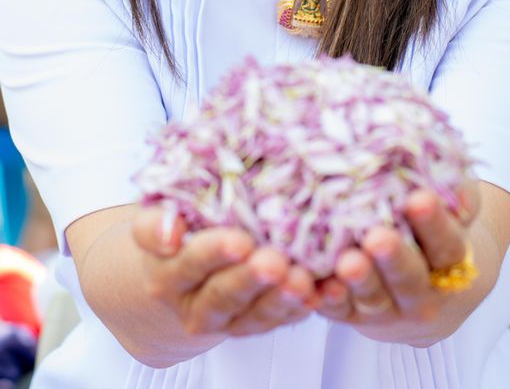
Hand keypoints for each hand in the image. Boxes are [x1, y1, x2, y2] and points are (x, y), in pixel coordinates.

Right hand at [132, 206, 314, 338]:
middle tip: (275, 262)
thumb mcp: (151, 223)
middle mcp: (196, 304)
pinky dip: (300, 308)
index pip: (188, 264)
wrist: (172, 283)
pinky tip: (320, 293)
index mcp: (168, 275)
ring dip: (280, 298)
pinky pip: (278, 321)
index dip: (212, 254)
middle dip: (252, 278)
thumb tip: (170, 231)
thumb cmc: (172, 238)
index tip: (239, 241)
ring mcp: (227, 319)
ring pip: (253, 315)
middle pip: (223, 295)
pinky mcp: (254, 324)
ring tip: (302, 281)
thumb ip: (155, 223)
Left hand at [315, 181, 479, 346]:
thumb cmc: (433, 230)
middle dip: (394, 258)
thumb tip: (460, 199)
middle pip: (410, 279)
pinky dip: (328, 300)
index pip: (447, 245)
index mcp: (451, 262)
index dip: (434, 225)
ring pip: (374, 298)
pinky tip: (318, 285)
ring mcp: (388, 309)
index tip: (419, 199)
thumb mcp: (451, 207)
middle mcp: (422, 293)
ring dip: (360, 281)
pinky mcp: (354, 316)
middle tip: (378, 238)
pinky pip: (339, 312)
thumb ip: (459, 195)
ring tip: (348, 262)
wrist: (426, 285)